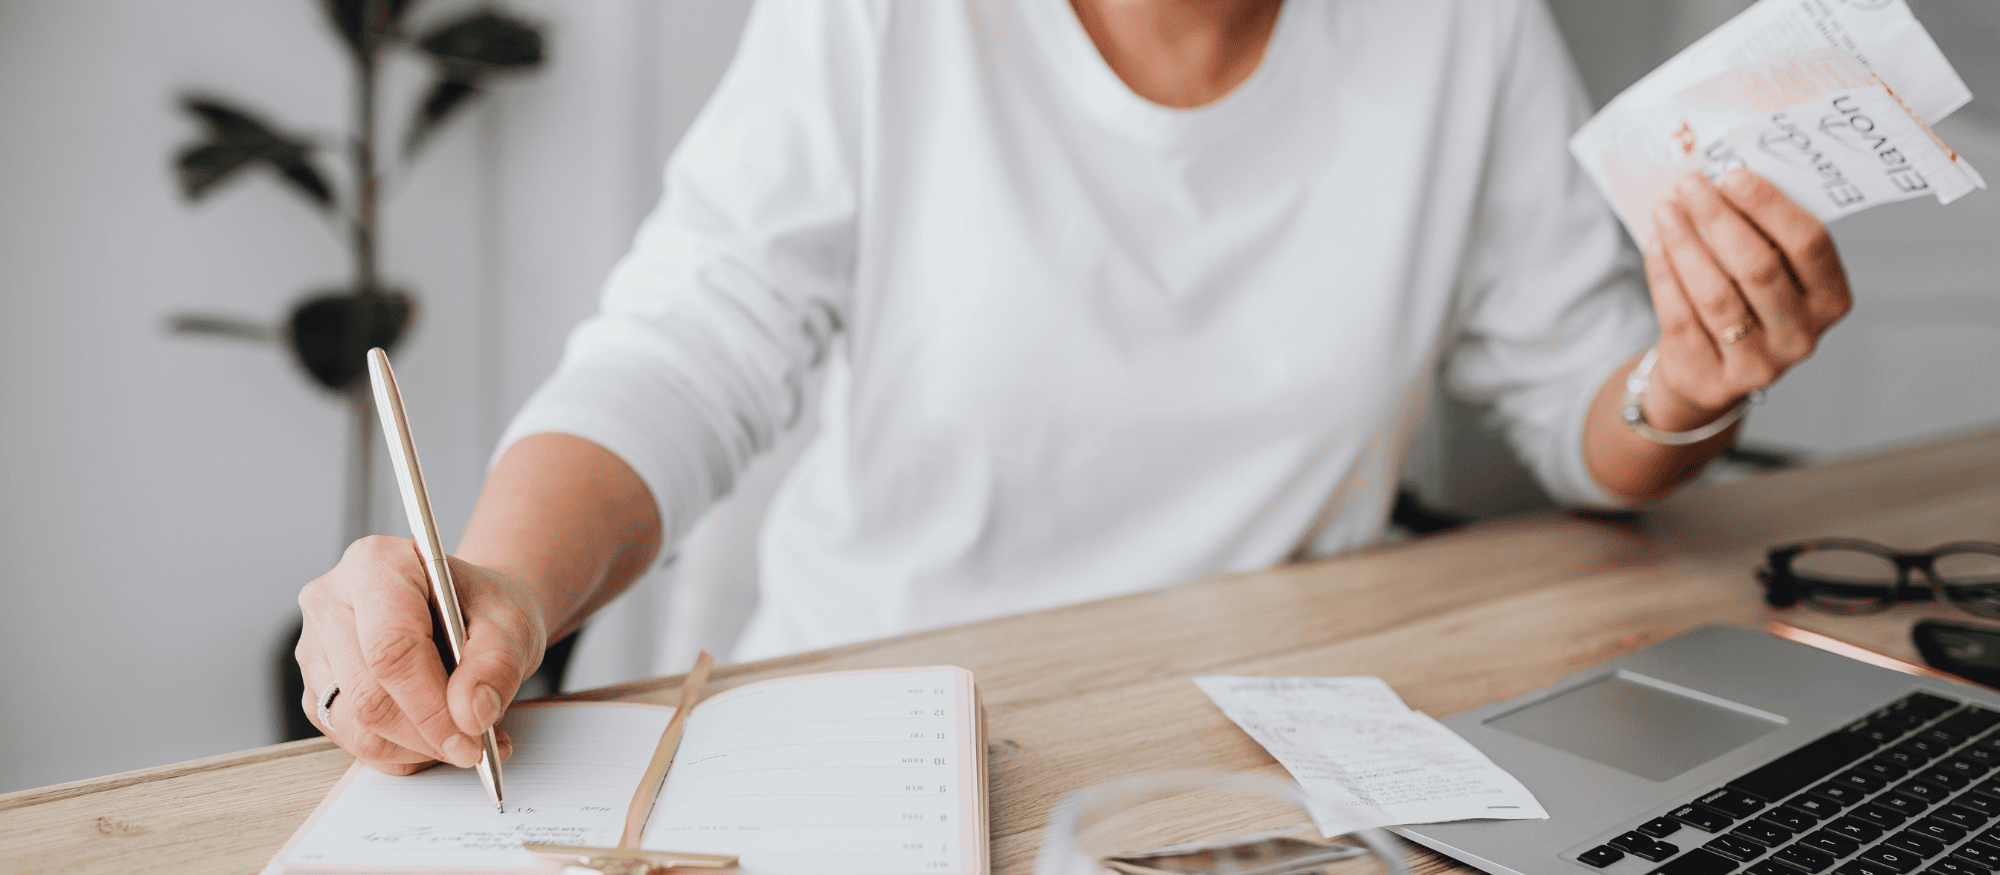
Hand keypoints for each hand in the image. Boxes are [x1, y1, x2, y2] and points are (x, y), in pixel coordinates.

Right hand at [296, 536, 544, 773]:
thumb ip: (497, 666)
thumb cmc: (484, 608)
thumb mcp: (512, 625)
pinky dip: (399, 752)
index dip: (430, 706)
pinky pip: (350, 739)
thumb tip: (472, 715)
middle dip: (427, 735)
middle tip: (476, 747)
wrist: (469, 612)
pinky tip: (435, 735)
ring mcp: (315, 647)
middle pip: (368, 694)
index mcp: (376, 565)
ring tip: (463, 737)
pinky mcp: (316, 687)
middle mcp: (331, 601)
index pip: (391, 649)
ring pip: (355, 726)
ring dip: (415, 748)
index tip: (470, 740)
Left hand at [1642, 169, 1851, 429]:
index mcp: (1831, 299)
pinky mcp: (1712, 378)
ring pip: (1716, 295)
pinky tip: (1656, 245)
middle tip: (1689, 184)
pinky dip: (1665, 276)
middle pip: (1758, 268)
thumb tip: (1726, 172)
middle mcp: (1802, 336)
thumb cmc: (1746, 302)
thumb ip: (1764, 232)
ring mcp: (1759, 364)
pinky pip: (1682, 318)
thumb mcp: (1772, 271)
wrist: (1710, 371)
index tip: (1732, 174)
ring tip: (1665, 210)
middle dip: (1718, 218)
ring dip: (1686, 244)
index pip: (1809, 245)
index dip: (1770, 206)